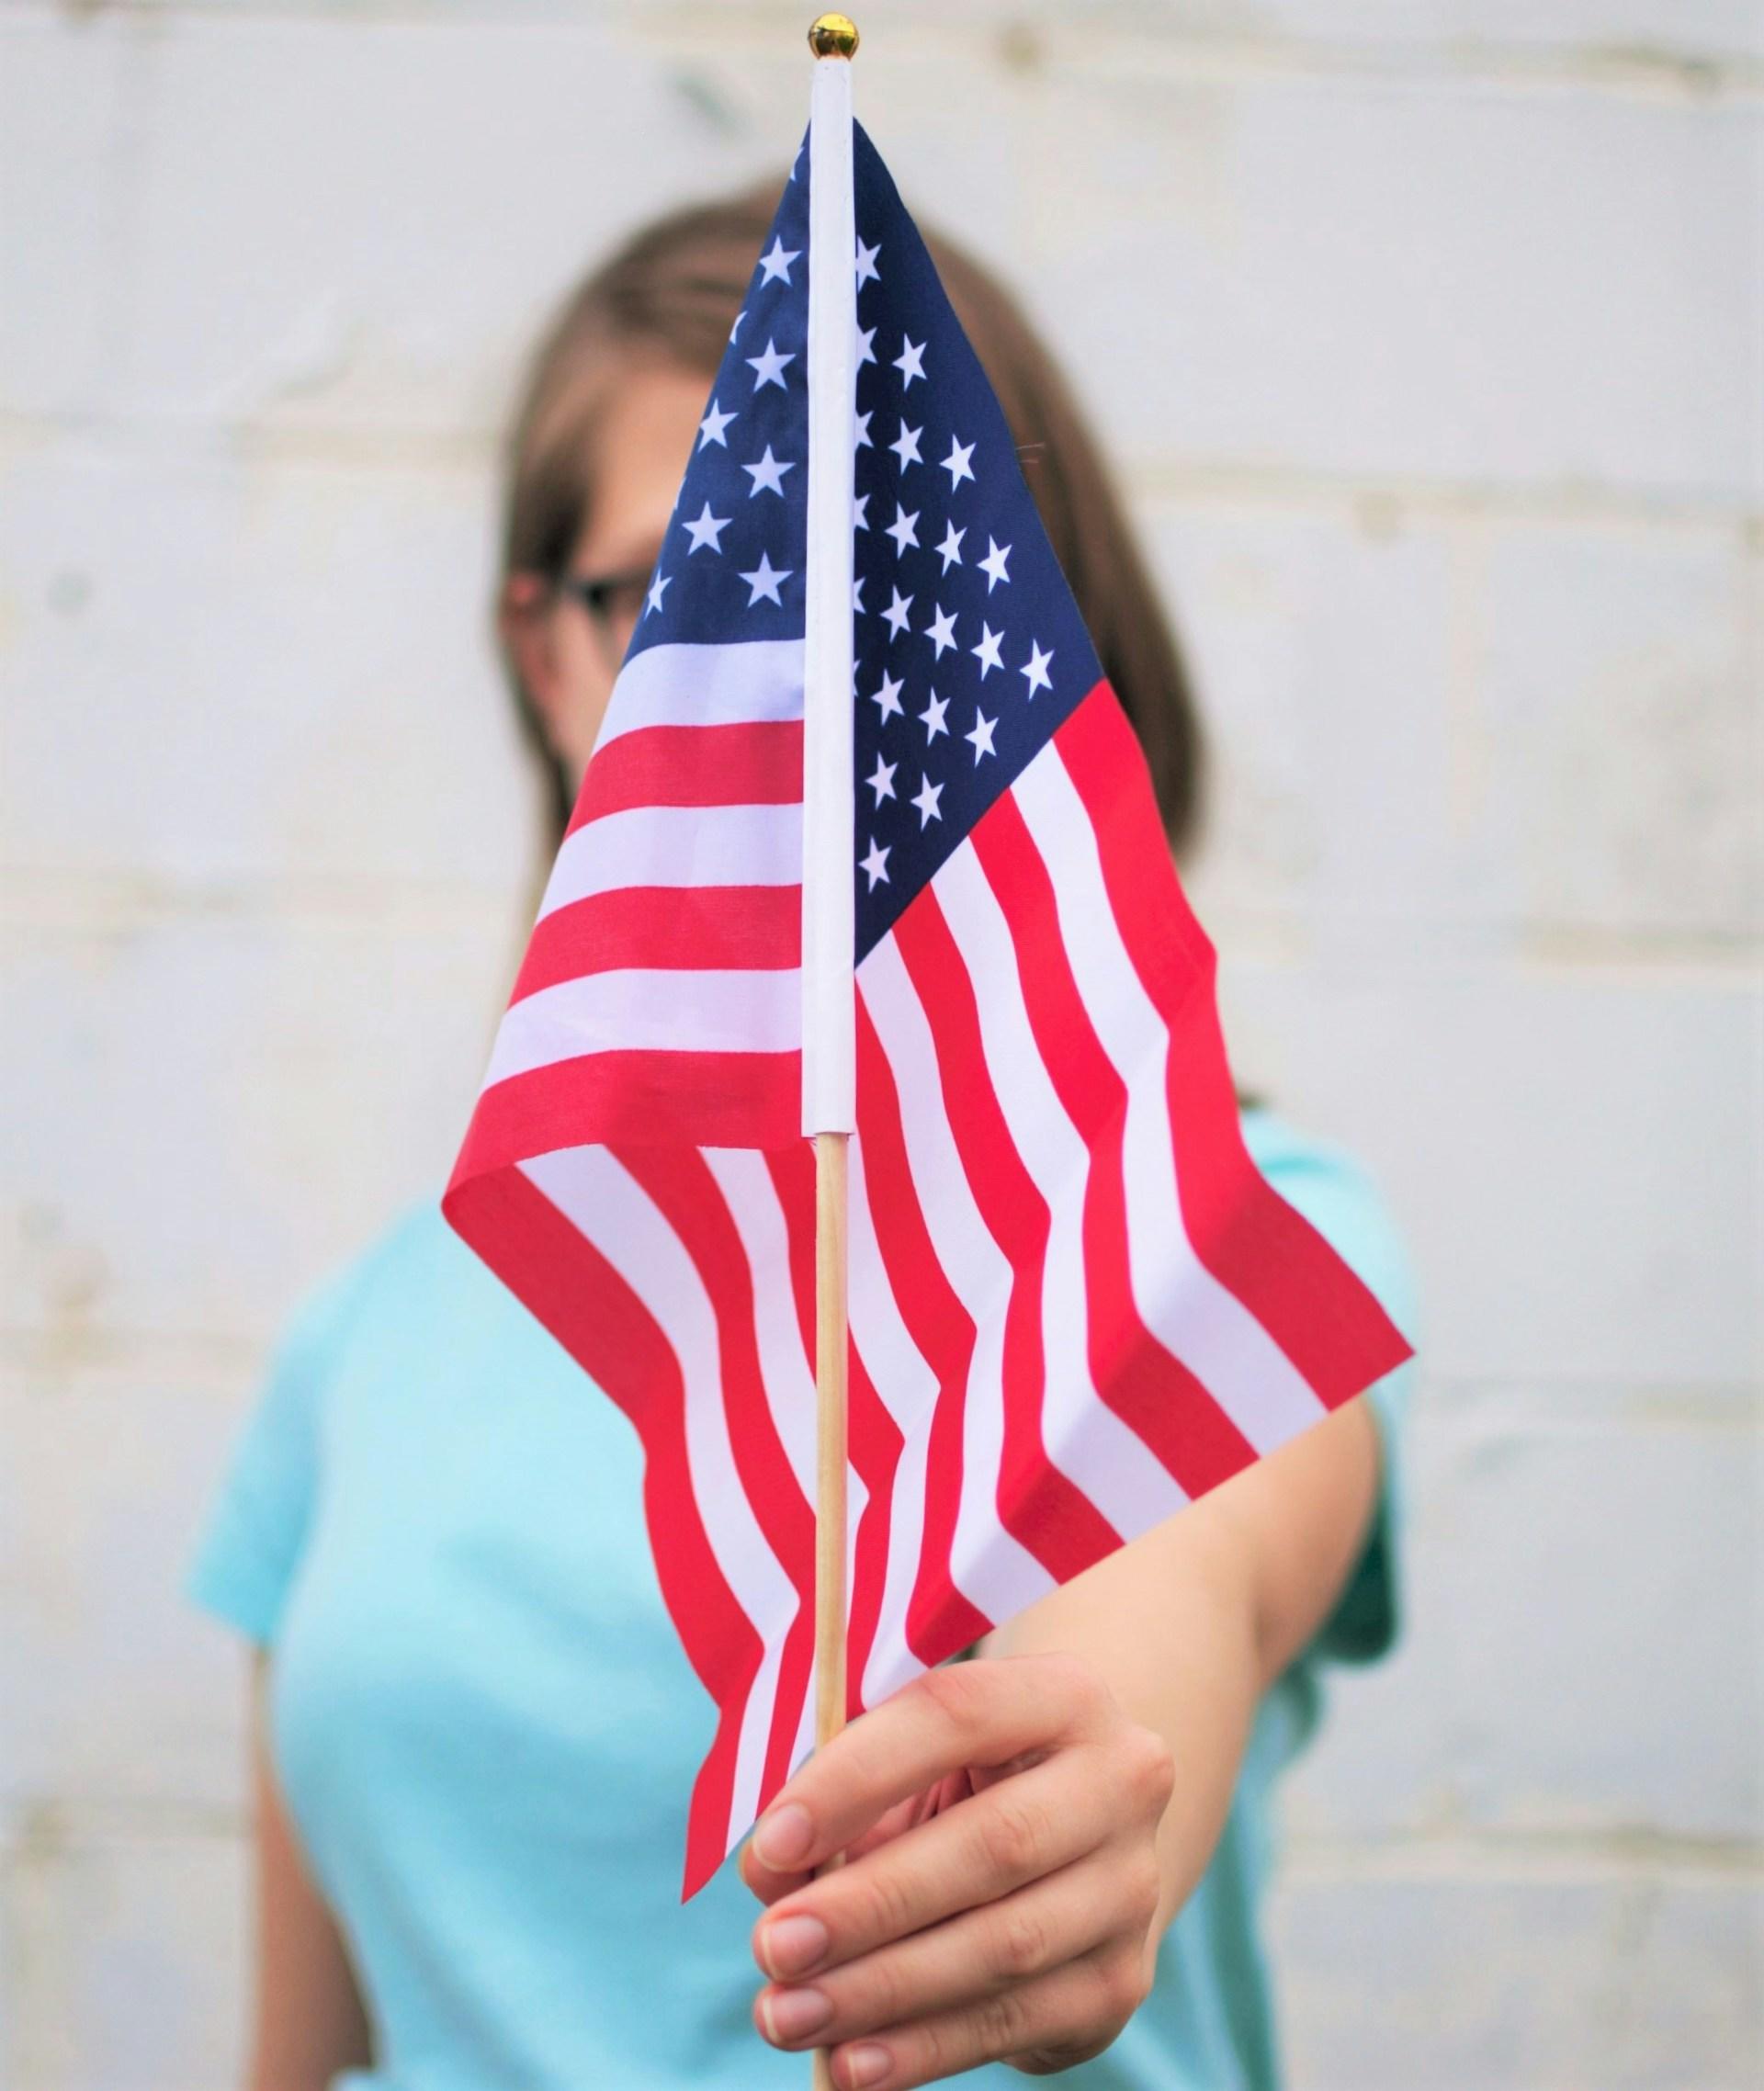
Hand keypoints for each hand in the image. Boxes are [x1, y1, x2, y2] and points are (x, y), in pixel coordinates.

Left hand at [740, 1652, 1175, 2088]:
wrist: (1080, 1841)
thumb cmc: (967, 1787)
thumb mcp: (908, 1769)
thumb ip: (839, 1811)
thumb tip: (769, 1879)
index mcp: (1061, 1695)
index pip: (953, 1716)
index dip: (857, 1778)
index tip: (772, 1844)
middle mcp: (1119, 1781)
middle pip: (994, 1845)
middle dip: (871, 1904)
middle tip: (772, 1947)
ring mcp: (1130, 1887)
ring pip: (1006, 1946)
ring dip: (883, 1990)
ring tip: (787, 2014)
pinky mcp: (1119, 1980)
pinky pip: (1015, 2023)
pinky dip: (923, 2048)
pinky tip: (851, 2063)